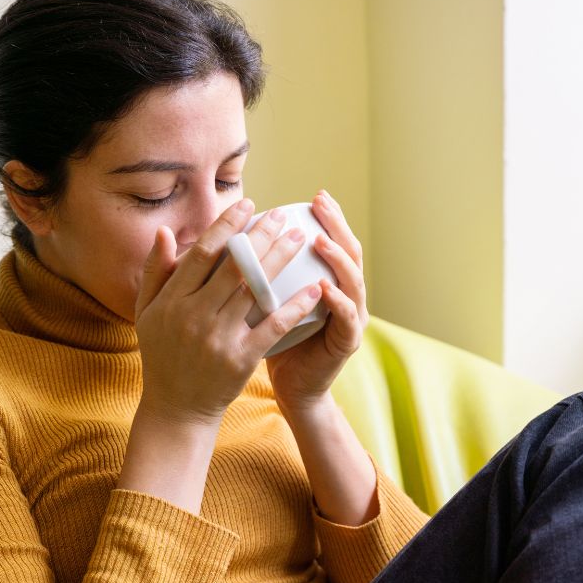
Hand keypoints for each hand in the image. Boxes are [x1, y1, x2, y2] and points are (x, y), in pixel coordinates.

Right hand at [133, 198, 324, 426]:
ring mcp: (219, 338)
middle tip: (283, 215)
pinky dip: (295, 306)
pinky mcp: (241, 359)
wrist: (177, 408)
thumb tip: (166, 232)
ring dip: (280, 261)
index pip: (203, 254)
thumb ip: (155, 271)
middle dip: (262, 236)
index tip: (247, 205)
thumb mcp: (146, 312)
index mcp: (172, 301)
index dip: (226, 226)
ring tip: (300, 238)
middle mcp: (194, 316)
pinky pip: (273, 327)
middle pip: (234, 267)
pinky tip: (314, 288)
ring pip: (255, 290)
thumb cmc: (162, 354)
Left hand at [267, 189, 368, 415]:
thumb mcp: (262, 300)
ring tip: (320, 240)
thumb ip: (255, 271)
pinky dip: (337, 301)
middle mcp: (345, 294)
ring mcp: (351, 318)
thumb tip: (229, 236)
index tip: (314, 196)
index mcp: (328, 281)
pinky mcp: (347, 342)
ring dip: (338, 258)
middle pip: (350, 251)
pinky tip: (323, 286)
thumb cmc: (272, 341)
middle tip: (322, 204)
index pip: (333, 240)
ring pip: (353, 280)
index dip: (328, 217)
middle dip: (337, 225)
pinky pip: (347, 318)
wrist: (290, 387)